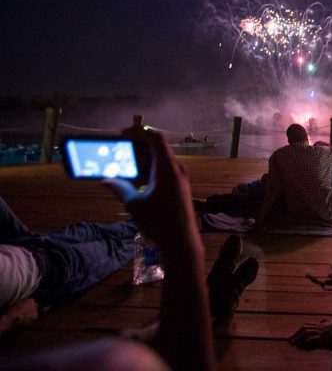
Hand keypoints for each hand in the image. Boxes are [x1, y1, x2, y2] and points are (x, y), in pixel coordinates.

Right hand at [102, 127, 196, 251]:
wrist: (182, 242)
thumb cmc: (159, 222)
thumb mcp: (135, 204)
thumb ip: (119, 188)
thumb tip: (105, 181)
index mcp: (167, 168)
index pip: (156, 138)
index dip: (139, 132)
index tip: (122, 134)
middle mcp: (177, 169)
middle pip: (158, 147)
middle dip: (138, 146)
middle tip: (119, 149)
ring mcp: (180, 178)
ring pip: (161, 160)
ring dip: (143, 159)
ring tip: (124, 164)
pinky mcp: (180, 187)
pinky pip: (164, 171)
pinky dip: (150, 169)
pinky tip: (137, 179)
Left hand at [289, 319, 331, 349]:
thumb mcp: (330, 321)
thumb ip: (325, 321)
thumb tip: (321, 320)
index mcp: (319, 324)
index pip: (306, 326)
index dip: (299, 330)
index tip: (293, 334)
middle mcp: (318, 327)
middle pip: (304, 329)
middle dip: (296, 334)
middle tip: (290, 339)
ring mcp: (320, 331)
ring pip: (307, 333)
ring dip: (299, 338)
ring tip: (294, 342)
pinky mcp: (323, 336)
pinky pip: (313, 338)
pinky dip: (307, 341)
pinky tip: (303, 344)